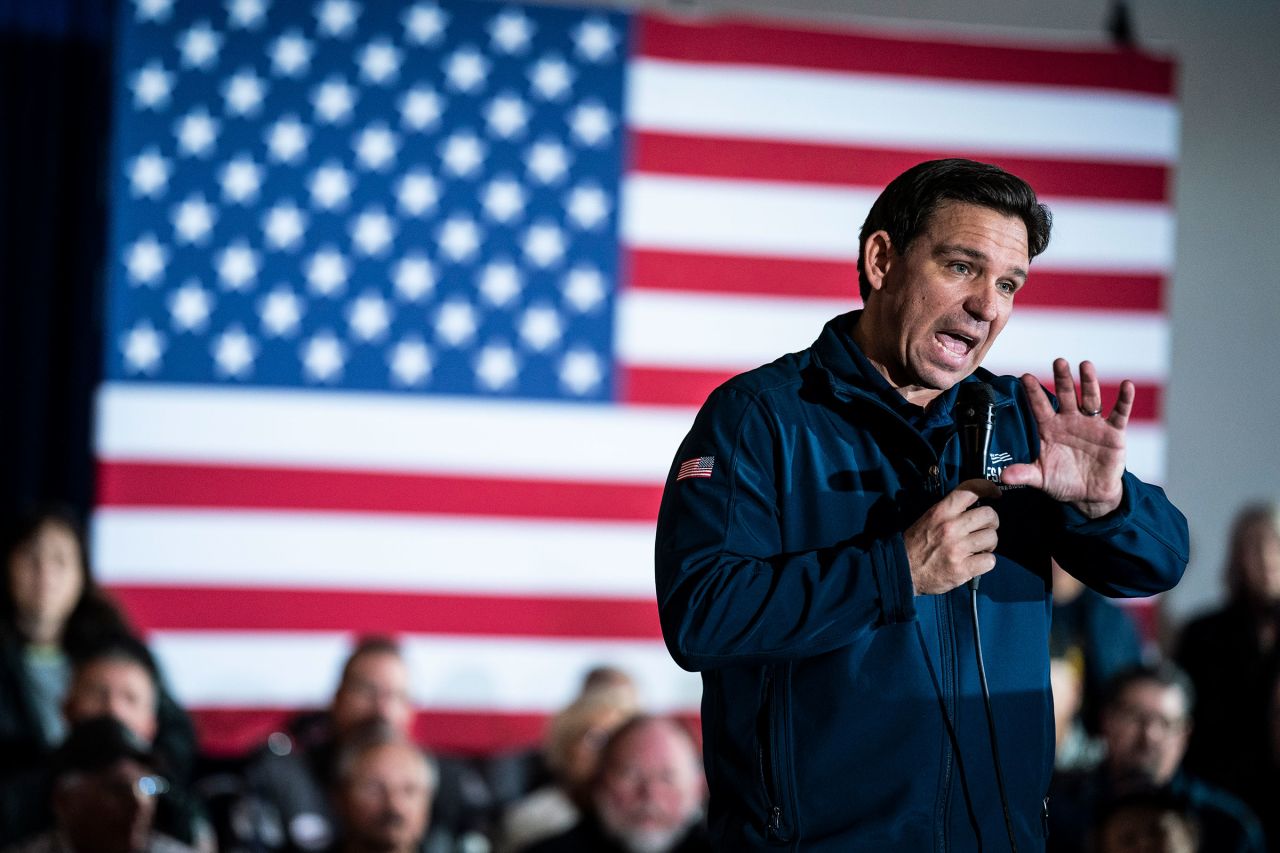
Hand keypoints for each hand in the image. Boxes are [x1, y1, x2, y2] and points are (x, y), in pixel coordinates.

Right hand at [905, 479, 1000, 594]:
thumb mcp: (928, 518)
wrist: (902, 570)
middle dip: (991, 522)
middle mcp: (950, 527)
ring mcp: (957, 548)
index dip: (988, 488)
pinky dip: (986, 561)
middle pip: (989, 514)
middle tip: (985, 529)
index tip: (995, 494)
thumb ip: (950, 510)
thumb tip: (975, 505)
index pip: (971, 490)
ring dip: (989, 543)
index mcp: (941, 512)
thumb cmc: (916, 544)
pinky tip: (976, 562)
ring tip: (979, 548)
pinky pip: (990, 560)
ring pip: (992, 537)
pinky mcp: (962, 569)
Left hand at [1000, 358, 1130, 518]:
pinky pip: (1119, 413)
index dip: (1033, 393)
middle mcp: (1070, 421)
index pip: (1040, 407)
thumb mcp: (1041, 478)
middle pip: (1066, 396)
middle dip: (1062, 379)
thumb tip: (1002, 476)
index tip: (1025, 377)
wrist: (1090, 494)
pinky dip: (1124, 399)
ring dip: (1089, 382)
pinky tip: (1126, 385)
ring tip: (1085, 365)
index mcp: (1050, 429)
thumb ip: (1023, 473)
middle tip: (1058, 362)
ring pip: (1091, 399)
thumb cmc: (1063, 481)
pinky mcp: (1113, 433)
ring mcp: (1092, 425)